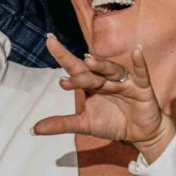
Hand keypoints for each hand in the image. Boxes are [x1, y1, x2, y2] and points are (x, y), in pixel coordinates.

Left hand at [32, 34, 167, 154]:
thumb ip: (61, 124)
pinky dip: (139, 63)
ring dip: (102, 66)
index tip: (49, 41)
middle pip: (91, 70)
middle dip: (78, 64)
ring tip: (88, 61)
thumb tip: (33, 129)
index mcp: (92, 85)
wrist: (140, 134)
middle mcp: (106, 80)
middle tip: (65, 56)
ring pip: (112, 71)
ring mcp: (124, 82)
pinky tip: (137, 51)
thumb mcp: (84, 125)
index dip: (62, 56)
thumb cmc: (113, 123)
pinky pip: (140, 74)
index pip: (74, 69)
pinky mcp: (142, 88)